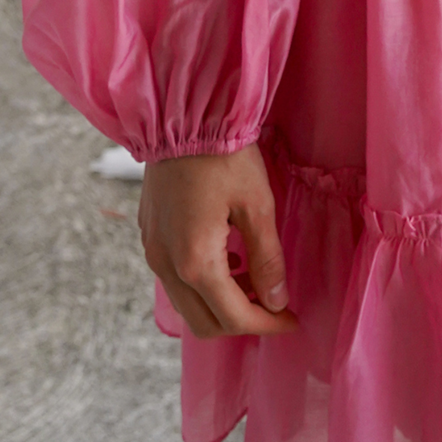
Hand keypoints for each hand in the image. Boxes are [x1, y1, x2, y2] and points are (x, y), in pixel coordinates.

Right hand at [138, 144, 298, 339]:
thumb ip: (266, 258)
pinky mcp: (149, 236)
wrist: (182, 116)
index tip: (292, 319)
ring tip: (255, 279)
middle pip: (203, 323)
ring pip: (186, 304)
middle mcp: (166, 265)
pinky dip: (202, 284)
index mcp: (195, 262)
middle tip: (275, 305)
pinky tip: (228, 258)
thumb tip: (277, 300)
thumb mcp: (257, 205)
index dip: (267, 324)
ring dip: (221, 304)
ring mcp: (153, 251)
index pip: (232, 317)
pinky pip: (174, 279)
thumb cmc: (224, 156)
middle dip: (242, 322)